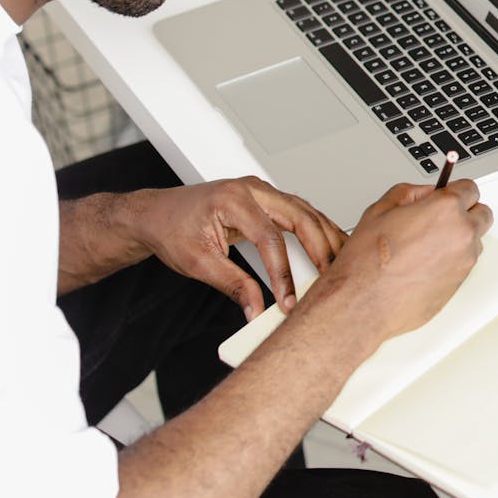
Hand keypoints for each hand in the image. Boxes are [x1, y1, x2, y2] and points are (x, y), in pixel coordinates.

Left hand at [133, 177, 345, 319]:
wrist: (156, 215)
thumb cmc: (170, 229)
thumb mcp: (197, 263)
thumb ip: (232, 285)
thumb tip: (256, 308)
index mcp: (232, 199)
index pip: (270, 238)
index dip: (283, 273)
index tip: (288, 300)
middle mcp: (251, 189)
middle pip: (300, 216)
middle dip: (321, 249)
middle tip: (333, 278)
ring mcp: (260, 192)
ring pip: (305, 211)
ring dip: (325, 237)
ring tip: (341, 264)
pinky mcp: (264, 200)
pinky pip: (298, 212)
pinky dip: (316, 230)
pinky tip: (328, 247)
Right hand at [330, 178, 492, 341]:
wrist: (365, 301)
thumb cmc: (368, 260)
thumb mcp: (380, 209)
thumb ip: (410, 193)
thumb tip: (424, 193)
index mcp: (444, 209)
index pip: (470, 188)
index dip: (454, 189)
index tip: (446, 193)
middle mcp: (461, 233)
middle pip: (482, 213)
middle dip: (464, 211)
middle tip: (439, 216)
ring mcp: (464, 260)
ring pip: (475, 239)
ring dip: (459, 236)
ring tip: (427, 242)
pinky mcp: (461, 283)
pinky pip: (465, 262)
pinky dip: (452, 258)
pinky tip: (425, 261)